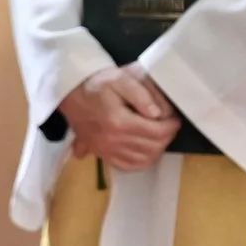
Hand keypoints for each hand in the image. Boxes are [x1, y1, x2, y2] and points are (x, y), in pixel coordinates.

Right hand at [58, 66, 181, 173]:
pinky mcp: (100, 153)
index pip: (157, 132)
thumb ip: (142, 94)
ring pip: (142, 160)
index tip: (174, 119)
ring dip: (156, 150)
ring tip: (158, 137)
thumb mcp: (121, 78)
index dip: (171, 126)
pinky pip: (126, 167)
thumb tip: (158, 114)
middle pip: (152, 147)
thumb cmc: (98, 83)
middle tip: (168, 126)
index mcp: (119, 121)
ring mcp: (105, 149)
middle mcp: (112, 140)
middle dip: (166, 137)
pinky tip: (144, 151)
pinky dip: (140, 163)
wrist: (70, 91)